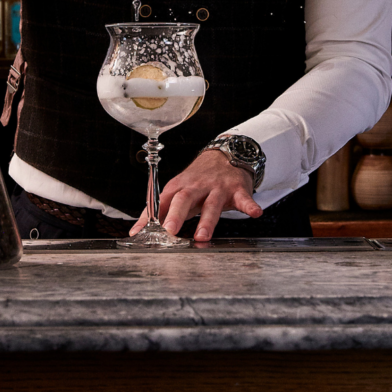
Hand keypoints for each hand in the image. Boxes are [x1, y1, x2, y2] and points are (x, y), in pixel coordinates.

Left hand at [129, 150, 262, 240]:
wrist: (225, 155)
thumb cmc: (199, 180)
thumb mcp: (178, 191)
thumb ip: (160, 211)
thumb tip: (137, 231)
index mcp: (180, 187)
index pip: (162, 201)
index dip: (151, 217)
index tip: (140, 233)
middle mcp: (197, 186)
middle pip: (185, 199)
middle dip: (176, 215)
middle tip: (170, 231)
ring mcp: (218, 187)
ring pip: (212, 204)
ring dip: (207, 220)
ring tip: (203, 236)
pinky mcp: (237, 190)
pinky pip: (244, 198)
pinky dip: (250, 205)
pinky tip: (255, 213)